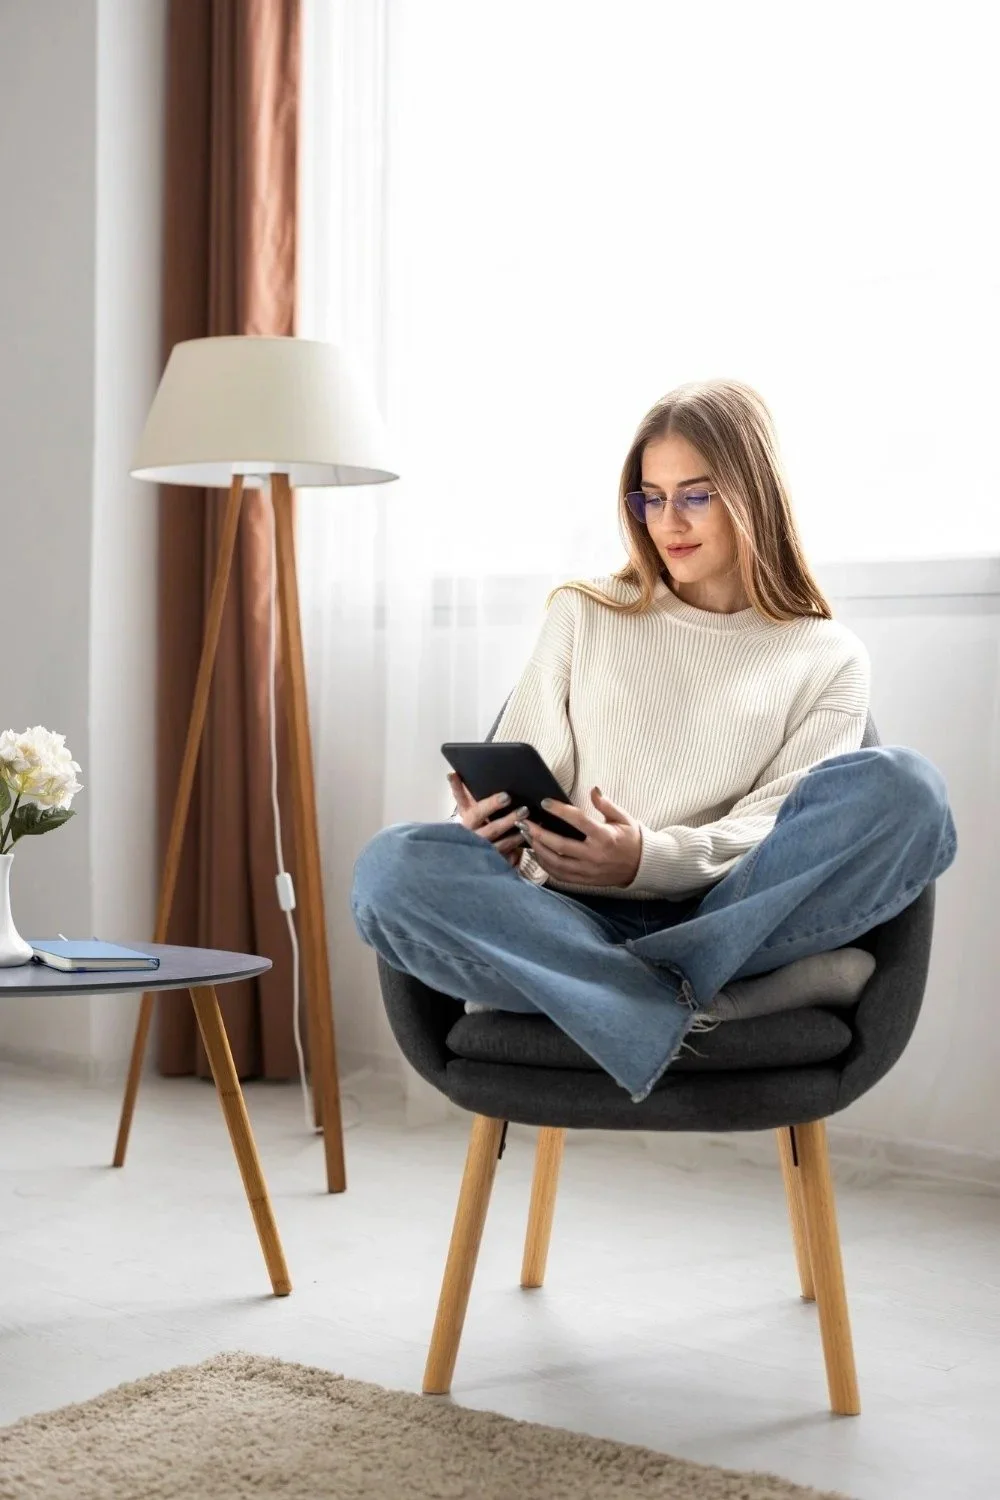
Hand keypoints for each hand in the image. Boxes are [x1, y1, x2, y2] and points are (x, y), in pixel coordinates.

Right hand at [447, 771, 528, 868]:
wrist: (465, 857)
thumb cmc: (469, 827)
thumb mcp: (465, 811)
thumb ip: (459, 792)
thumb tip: (452, 774)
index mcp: (466, 824)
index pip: (477, 813)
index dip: (491, 805)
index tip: (507, 796)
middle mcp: (473, 840)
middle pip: (492, 829)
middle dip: (509, 819)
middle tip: (524, 809)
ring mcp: (483, 854)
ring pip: (502, 845)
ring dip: (516, 836)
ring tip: (530, 825)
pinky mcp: (493, 865)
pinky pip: (507, 859)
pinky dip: (517, 852)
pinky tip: (529, 843)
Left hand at [519, 786, 641, 887]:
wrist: (641, 866)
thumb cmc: (631, 839)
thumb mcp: (624, 818)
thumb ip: (606, 804)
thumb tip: (593, 790)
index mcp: (605, 836)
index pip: (578, 821)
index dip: (560, 811)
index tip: (545, 803)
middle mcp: (595, 855)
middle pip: (561, 845)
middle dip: (540, 834)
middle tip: (525, 823)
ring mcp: (588, 870)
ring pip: (557, 862)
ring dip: (539, 850)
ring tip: (528, 837)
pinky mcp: (585, 880)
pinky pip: (560, 875)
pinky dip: (546, 866)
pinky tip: (538, 854)